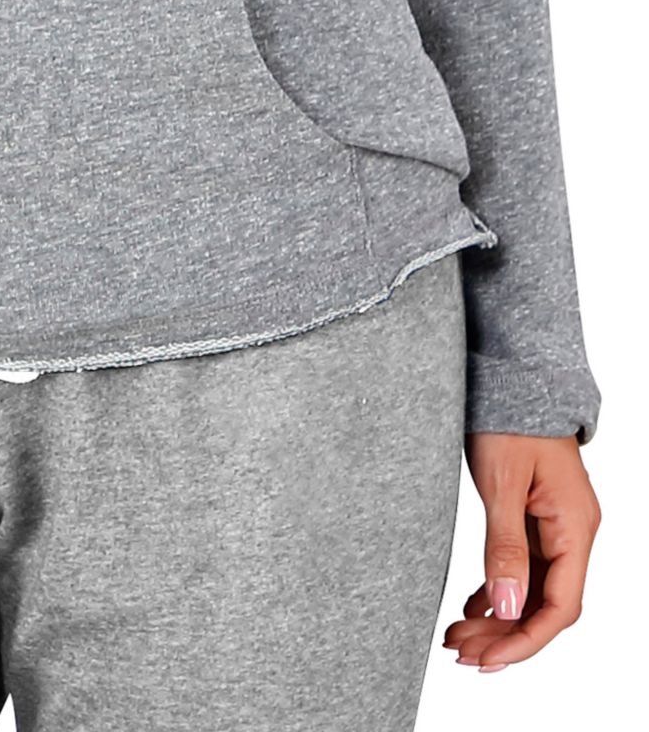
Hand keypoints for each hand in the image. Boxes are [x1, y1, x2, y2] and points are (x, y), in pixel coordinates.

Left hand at [444, 432, 600, 672]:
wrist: (510, 372)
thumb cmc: (508, 416)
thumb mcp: (501, 482)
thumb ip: (504, 546)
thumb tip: (507, 609)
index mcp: (575, 526)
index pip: (561, 606)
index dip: (525, 640)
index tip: (488, 660)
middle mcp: (572, 531)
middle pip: (545, 604)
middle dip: (505, 635)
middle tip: (460, 652)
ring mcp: (555, 524)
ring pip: (532, 588)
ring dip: (499, 616)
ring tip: (457, 637)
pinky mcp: (535, 515)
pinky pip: (524, 565)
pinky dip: (498, 589)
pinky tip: (471, 607)